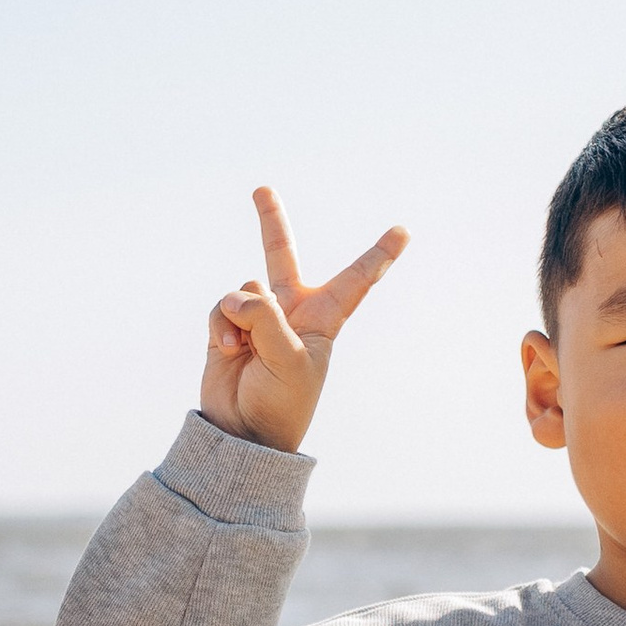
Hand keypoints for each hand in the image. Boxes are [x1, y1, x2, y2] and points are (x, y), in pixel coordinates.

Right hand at [200, 186, 408, 453]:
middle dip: (271, 222)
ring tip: (245, 348)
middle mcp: (290, 313)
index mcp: (322, 321)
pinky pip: (221, 306)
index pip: (356, 280)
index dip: (378, 255)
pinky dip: (221, 325)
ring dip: (240, 314)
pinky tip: (228, 351)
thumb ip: (266, 318)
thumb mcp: (289, 361)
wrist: (243, 435)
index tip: (403, 231)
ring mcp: (257, 319)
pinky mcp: (227, 328)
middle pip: (281, 255)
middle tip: (261, 190)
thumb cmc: (281, 403)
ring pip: (245, 287)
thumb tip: (238, 297)